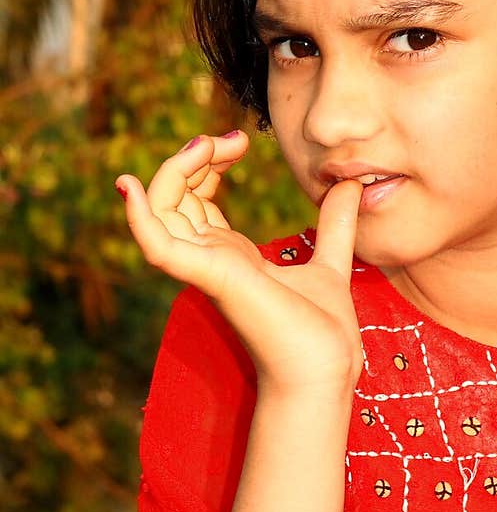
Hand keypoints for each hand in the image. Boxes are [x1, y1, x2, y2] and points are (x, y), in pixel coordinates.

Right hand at [115, 132, 364, 394]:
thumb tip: (350, 185)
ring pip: (162, 211)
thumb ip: (335, 226)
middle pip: (174, 197)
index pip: (196, 198)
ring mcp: (208, 269)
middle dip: (193, 157)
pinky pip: (159, 247)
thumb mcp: (330, 263)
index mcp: (232, 255)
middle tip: (234, 139)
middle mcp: (212, 259)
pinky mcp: (212, 278)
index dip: (208, 161)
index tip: (241, 140)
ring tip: (206, 145)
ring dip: (173, 170)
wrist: (327, 372)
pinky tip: (131, 187)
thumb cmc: (323, 334)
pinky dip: (139, 217)